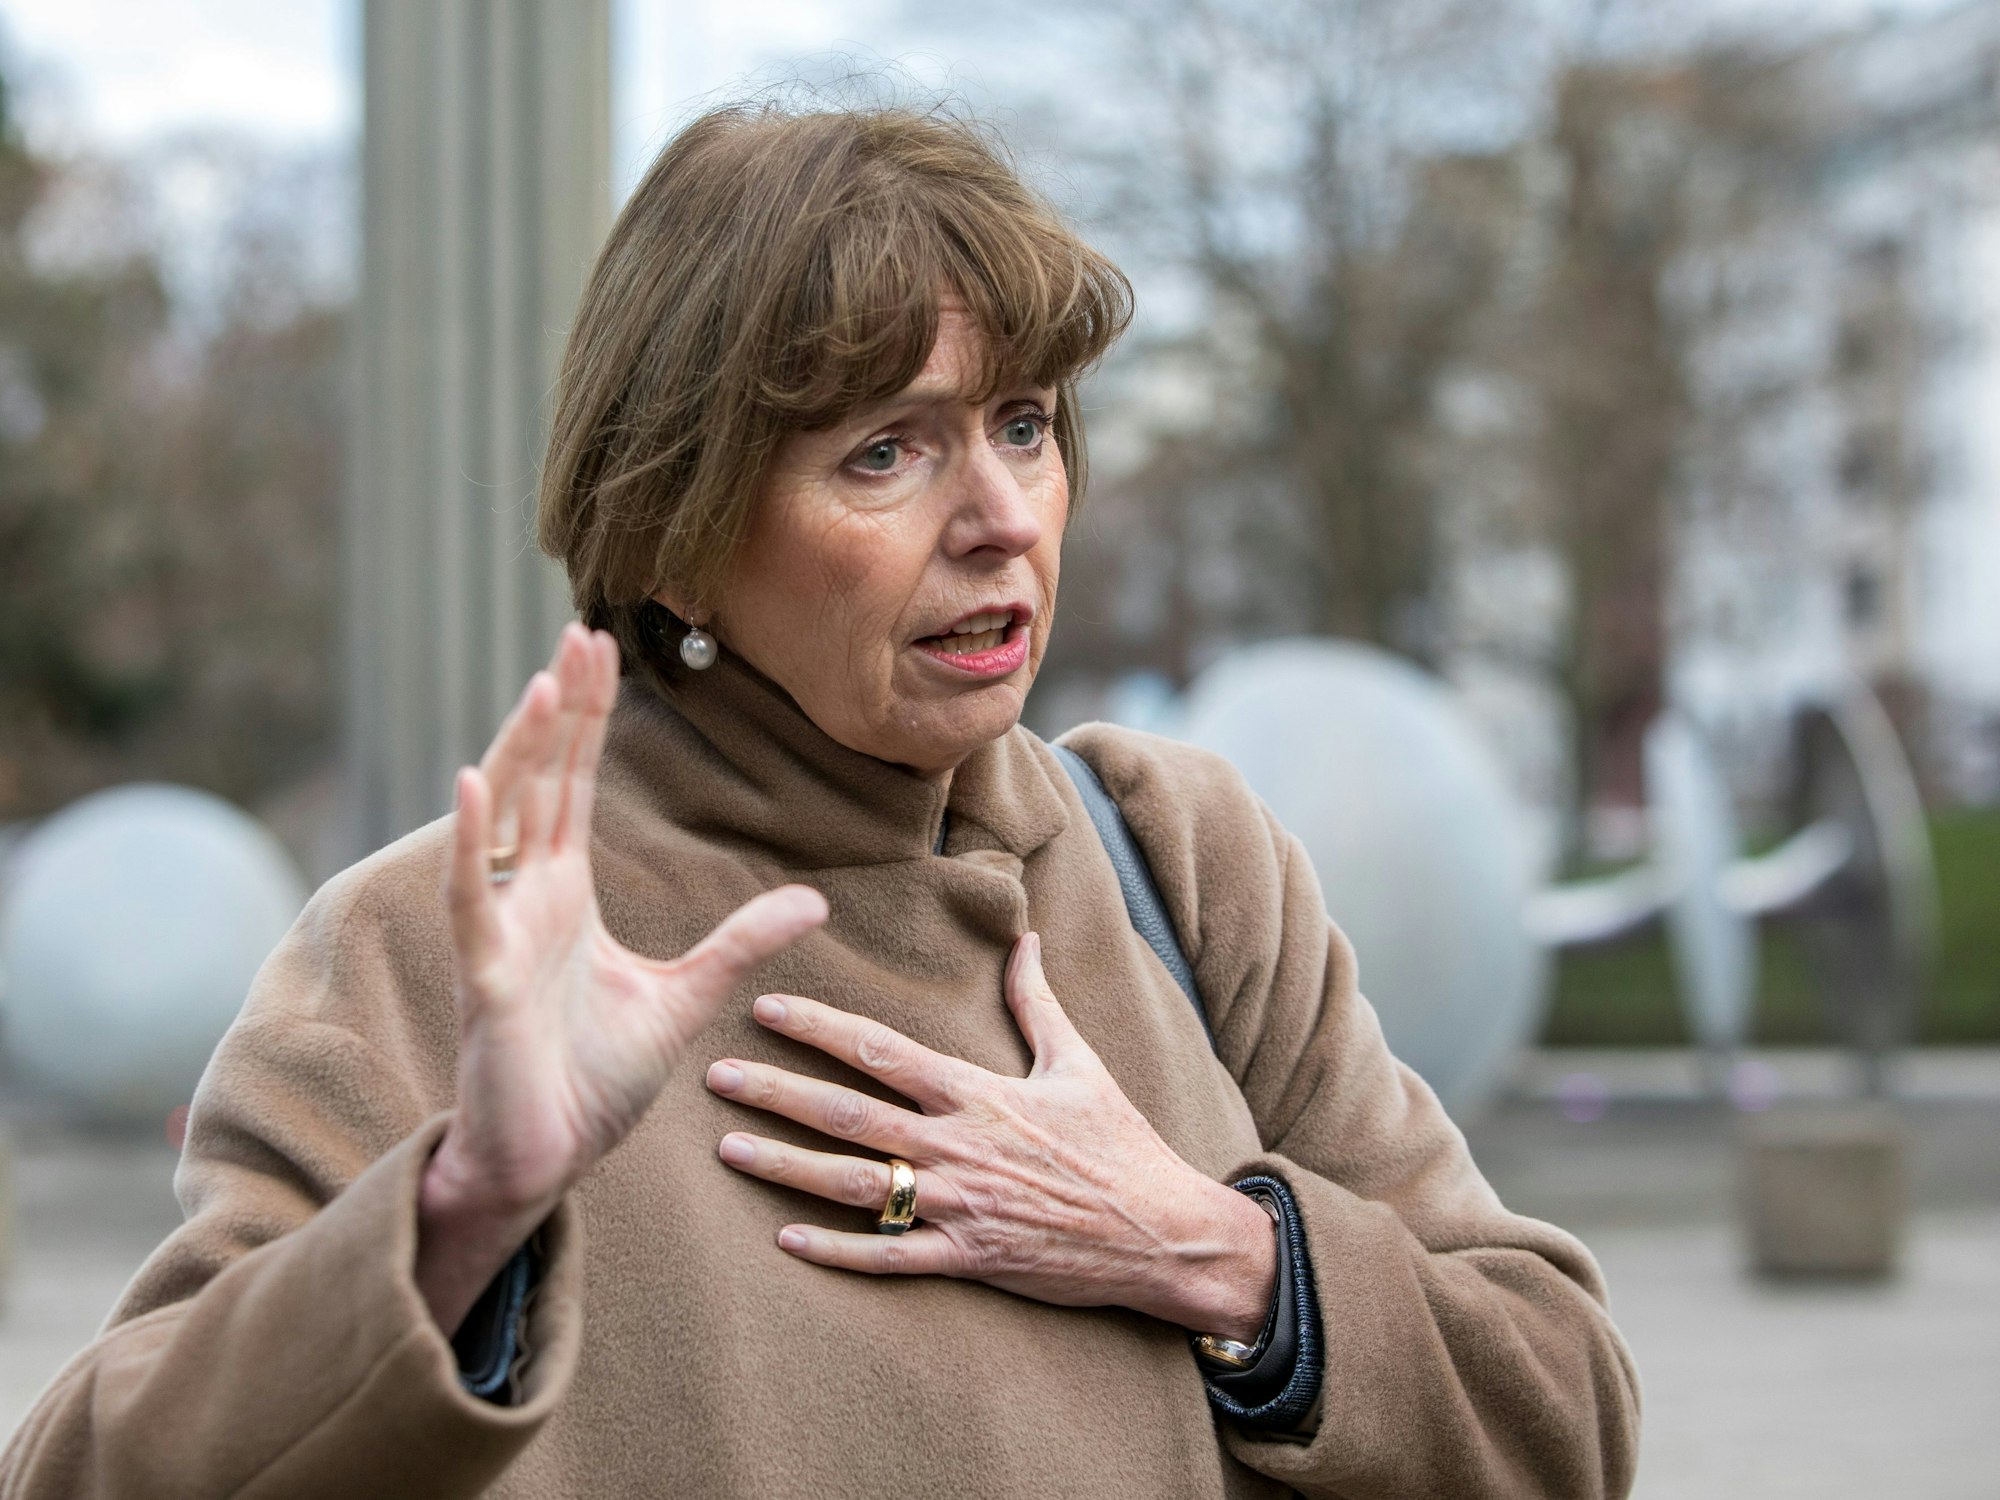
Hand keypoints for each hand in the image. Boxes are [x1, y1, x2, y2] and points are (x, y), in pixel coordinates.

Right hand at [417, 623, 827, 1331]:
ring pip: (509, 821)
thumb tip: (814, 899)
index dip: (587, 719)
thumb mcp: (686, 995)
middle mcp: (529, 899)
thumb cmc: (593, 1079)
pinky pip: (474, 896)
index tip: (601, 650)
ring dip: (523, 750)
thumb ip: (741, 940)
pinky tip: (475, 780)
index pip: (575, 786)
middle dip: (561, 709)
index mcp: (567, 895)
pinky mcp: (487, 978)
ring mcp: (503, 933)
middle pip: (545, 781)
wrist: (546, 1159)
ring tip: (543, 682)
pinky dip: (472, 840)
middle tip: (578, 632)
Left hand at [706, 931, 1276, 1339]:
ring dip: (785, 1166)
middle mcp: (958, 1146)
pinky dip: (835, 1251)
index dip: (818, 1027)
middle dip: (777, 1092)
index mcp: (978, 1093)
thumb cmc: (1121, 1144)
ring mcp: (960, 1206)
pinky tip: (784, 1238)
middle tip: (716, 1075)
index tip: (766, 1007)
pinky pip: (889, 1257)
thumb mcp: (1080, 1063)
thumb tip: (1024, 937)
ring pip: (853, 1185)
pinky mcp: (968, 1259)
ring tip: (729, 1148)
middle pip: (849, 1114)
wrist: (1162, 1232)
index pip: (880, 1050)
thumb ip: (1037, 1002)